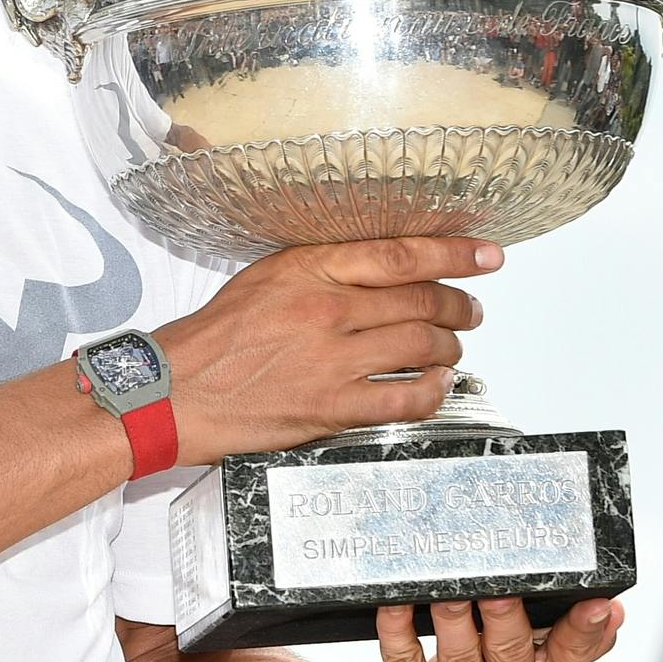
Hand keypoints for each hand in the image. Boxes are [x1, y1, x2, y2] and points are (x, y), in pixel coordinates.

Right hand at [153, 236, 499, 462]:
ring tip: (452, 349)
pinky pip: (405, 398)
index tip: (487, 254)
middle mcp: (326, 310)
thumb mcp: (266, 277)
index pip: (401, 254)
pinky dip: (432, 391)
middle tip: (470, 309)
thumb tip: (380, 267)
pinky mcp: (331, 407)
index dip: (454, 253)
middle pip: (421, 301)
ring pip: (421, 347)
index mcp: (309, 269)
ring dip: (449, 348)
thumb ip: (322, 268)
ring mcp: (331, 361)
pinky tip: (437, 384)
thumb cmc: (216, 337)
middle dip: (459, 306)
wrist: (175, 391)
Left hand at [353, 597, 622, 661]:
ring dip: (451, 613)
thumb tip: (612, 610)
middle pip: (511, 653)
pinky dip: (398, 630)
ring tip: (445, 581)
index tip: (596, 603)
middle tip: (496, 576)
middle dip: (503, 611)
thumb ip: (567, 648)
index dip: (584, 632)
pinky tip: (394, 603)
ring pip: (458, 656)